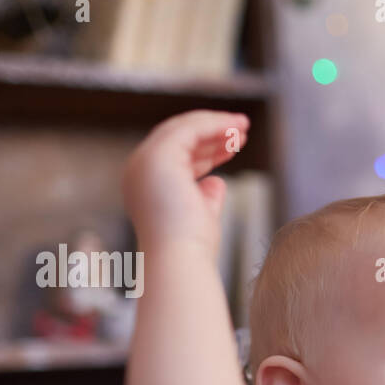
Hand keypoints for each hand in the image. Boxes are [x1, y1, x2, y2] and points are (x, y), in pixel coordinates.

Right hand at [121, 109, 249, 255]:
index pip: (177, 157)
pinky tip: (235, 128)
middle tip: (242, 130)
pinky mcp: (159, 155)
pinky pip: (190, 129)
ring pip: (183, 129)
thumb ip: (206, 196)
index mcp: (146, 185)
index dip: (206, 149)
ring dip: (216, 124)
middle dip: (211, 132)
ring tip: (244, 126)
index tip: (233, 147)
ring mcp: (146, 161)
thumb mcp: (201, 215)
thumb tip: (217, 181)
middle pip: (178, 139)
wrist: (180, 260)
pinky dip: (214, 125)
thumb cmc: (192, 248)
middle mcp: (139, 170)